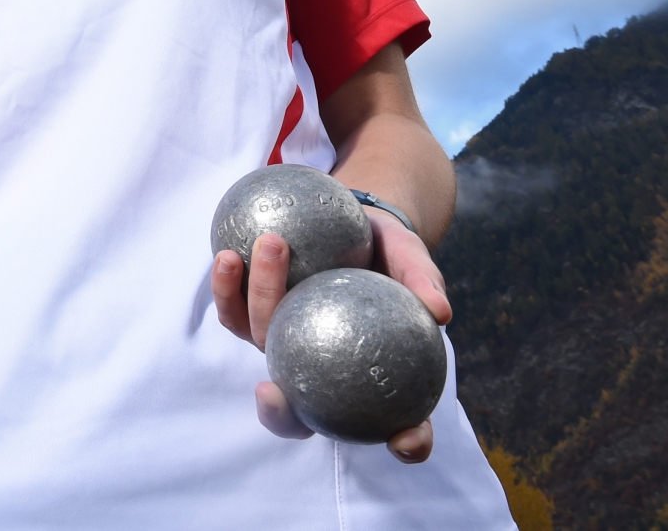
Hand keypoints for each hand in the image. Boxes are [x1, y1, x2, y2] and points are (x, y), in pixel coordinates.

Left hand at [210, 211, 449, 462]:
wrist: (356, 225)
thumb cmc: (391, 254)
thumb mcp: (413, 263)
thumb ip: (422, 283)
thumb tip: (440, 311)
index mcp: (372, 377)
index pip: (401, 424)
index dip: (408, 442)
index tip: (404, 440)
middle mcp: (323, 372)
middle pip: (299, 411)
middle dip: (278, 413)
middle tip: (269, 391)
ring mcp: (286, 347)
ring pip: (260, 343)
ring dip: (257, 306)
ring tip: (268, 260)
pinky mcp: (255, 314)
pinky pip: (235, 310)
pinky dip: (227, 287)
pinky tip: (228, 257)